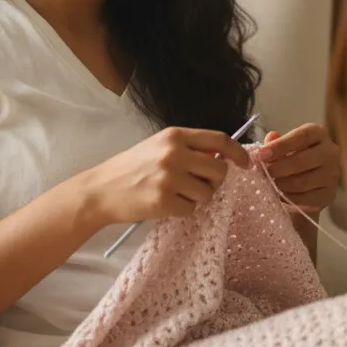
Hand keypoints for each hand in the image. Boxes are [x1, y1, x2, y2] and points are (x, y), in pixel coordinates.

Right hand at [74, 126, 250, 229]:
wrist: (101, 190)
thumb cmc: (132, 168)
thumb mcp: (159, 147)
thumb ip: (188, 149)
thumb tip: (222, 157)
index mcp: (175, 135)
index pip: (219, 139)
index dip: (238, 152)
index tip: (245, 164)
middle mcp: (174, 153)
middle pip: (219, 169)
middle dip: (216, 181)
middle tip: (200, 186)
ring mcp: (169, 177)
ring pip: (208, 193)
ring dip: (198, 198)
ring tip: (176, 195)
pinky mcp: (163, 201)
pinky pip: (191, 210)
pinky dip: (182, 211)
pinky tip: (165, 205)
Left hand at [256, 123, 339, 213]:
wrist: (309, 179)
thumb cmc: (293, 156)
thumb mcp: (284, 145)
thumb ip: (276, 142)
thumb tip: (271, 137)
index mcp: (318, 133)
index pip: (302, 136)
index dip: (280, 145)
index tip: (261, 154)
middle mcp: (330, 151)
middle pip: (302, 160)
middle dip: (278, 168)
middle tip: (262, 173)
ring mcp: (332, 174)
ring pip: (303, 182)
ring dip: (281, 184)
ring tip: (268, 184)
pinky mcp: (329, 193)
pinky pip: (306, 198)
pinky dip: (289, 198)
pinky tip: (278, 195)